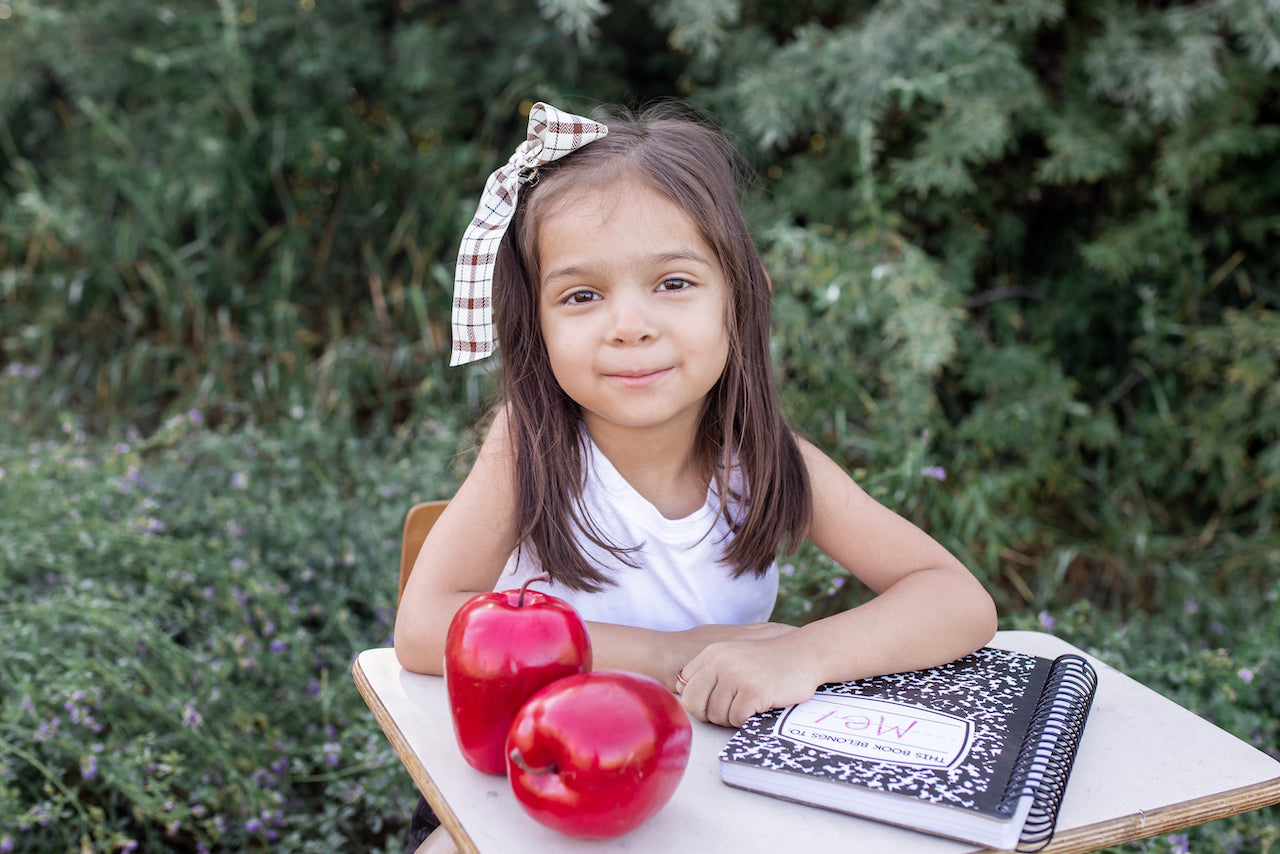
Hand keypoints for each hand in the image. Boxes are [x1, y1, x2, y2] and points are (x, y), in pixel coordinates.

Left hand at [676, 631, 818, 727]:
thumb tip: (683, 691)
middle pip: (695, 705)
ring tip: (749, 705)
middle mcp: (720, 662)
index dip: (699, 701)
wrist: (804, 653)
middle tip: (731, 710)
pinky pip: (736, 719)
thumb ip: (710, 670)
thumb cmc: (769, 660)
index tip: (716, 701)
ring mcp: (736, 676)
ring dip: (732, 717)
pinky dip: (746, 719)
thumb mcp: (734, 655)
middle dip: (711, 714)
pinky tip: (758, 706)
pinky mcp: (753, 691)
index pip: (684, 687)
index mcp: (712, 653)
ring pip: (716, 715)